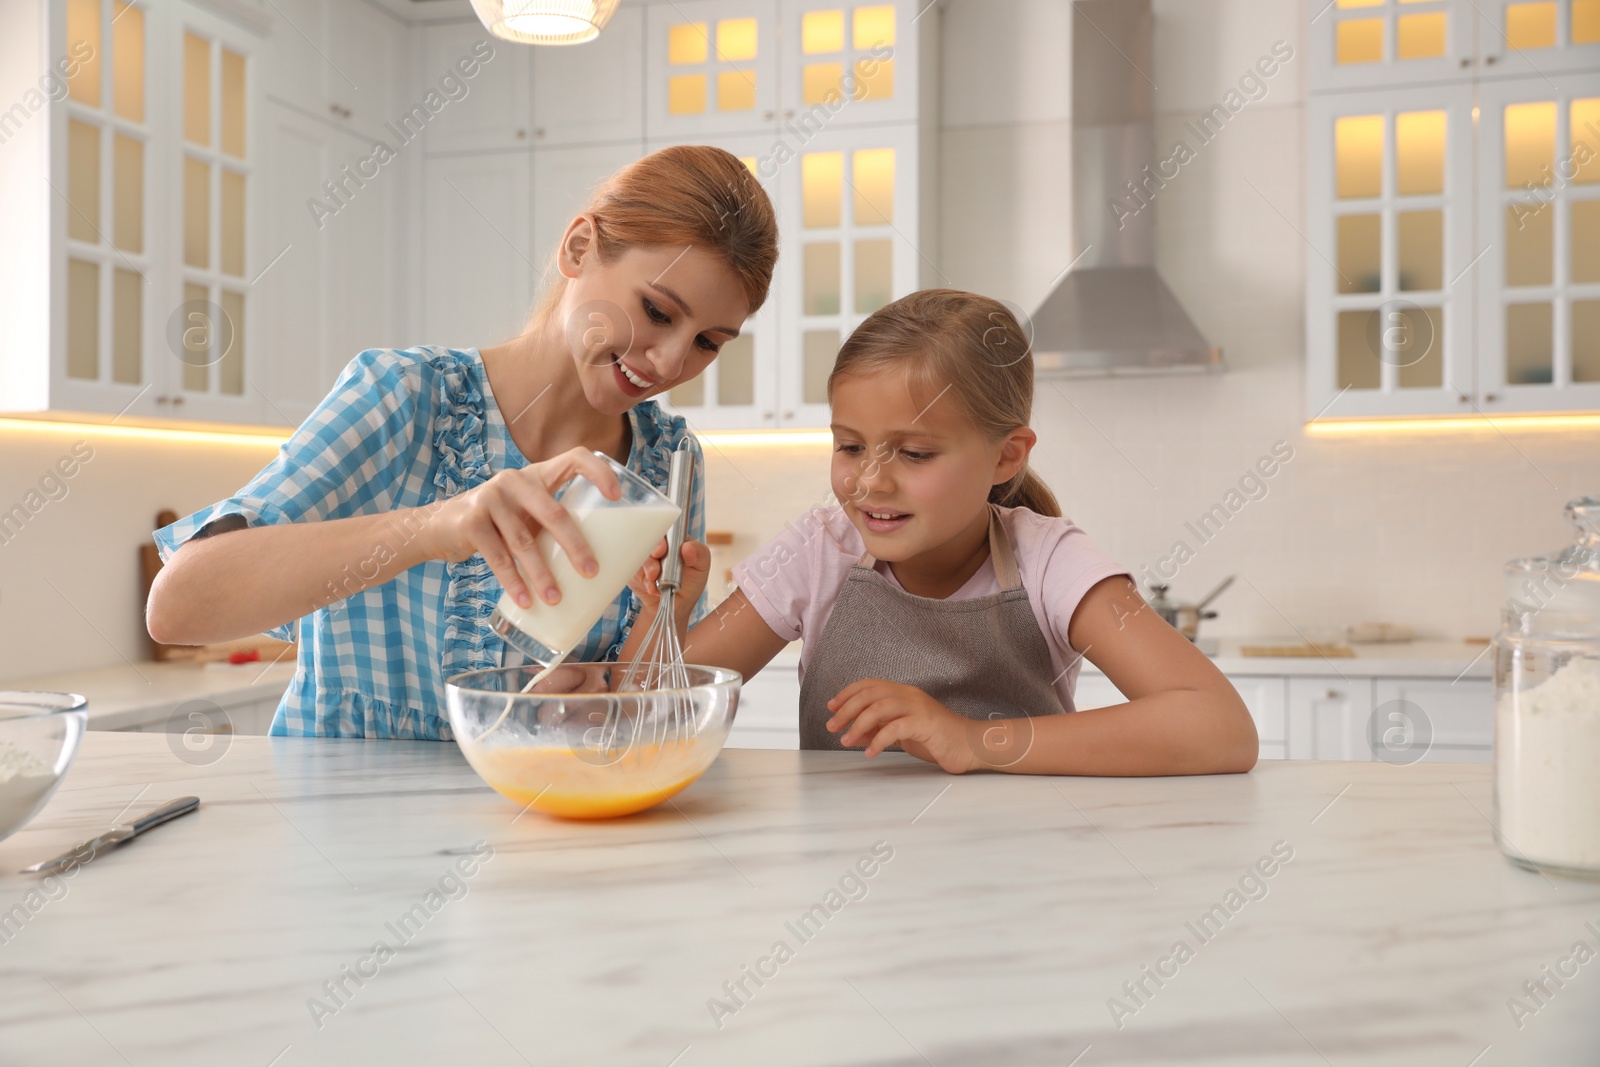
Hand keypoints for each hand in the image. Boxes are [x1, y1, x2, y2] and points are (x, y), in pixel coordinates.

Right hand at [419, 447, 621, 609]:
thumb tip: (595, 564)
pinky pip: (498, 557)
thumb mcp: (524, 514)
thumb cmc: (497, 523)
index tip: (616, 496)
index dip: (598, 472)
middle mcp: (515, 481)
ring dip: (542, 575)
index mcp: (536, 475)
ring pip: (525, 542)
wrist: (440, 526)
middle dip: (575, 546)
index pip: (574, 458)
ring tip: (556, 598)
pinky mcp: (471, 522)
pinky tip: (526, 600)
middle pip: (554, 513)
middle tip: (591, 572)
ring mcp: (491, 498)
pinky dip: (513, 582)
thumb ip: (550, 523)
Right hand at [627, 538, 710, 625]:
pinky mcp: (635, 570)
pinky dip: (642, 582)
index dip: (659, 538)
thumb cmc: (690, 582)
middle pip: (646, 541)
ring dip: (646, 572)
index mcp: (673, 539)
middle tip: (654, 573)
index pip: (662, 528)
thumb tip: (687, 547)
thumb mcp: (701, 567)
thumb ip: (699, 553)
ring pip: (638, 556)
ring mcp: (644, 558)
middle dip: (649, 559)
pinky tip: (652, 590)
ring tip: (656, 586)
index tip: (660, 551)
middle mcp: (657, 546)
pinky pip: (631, 570)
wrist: (676, 605)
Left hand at [826, 680, 978, 773]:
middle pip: (870, 694)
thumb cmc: (936, 739)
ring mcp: (918, 707)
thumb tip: (854, 732)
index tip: (831, 707)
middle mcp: (909, 695)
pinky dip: (878, 740)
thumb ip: (880, 729)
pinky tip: (870, 753)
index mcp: (904, 693)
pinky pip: (895, 728)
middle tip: (832, 726)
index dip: (847, 693)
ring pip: (879, 708)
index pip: (869, 684)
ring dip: (858, 724)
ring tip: (846, 740)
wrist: (970, 745)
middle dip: (846, 709)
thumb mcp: (902, 733)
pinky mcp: (925, 723)